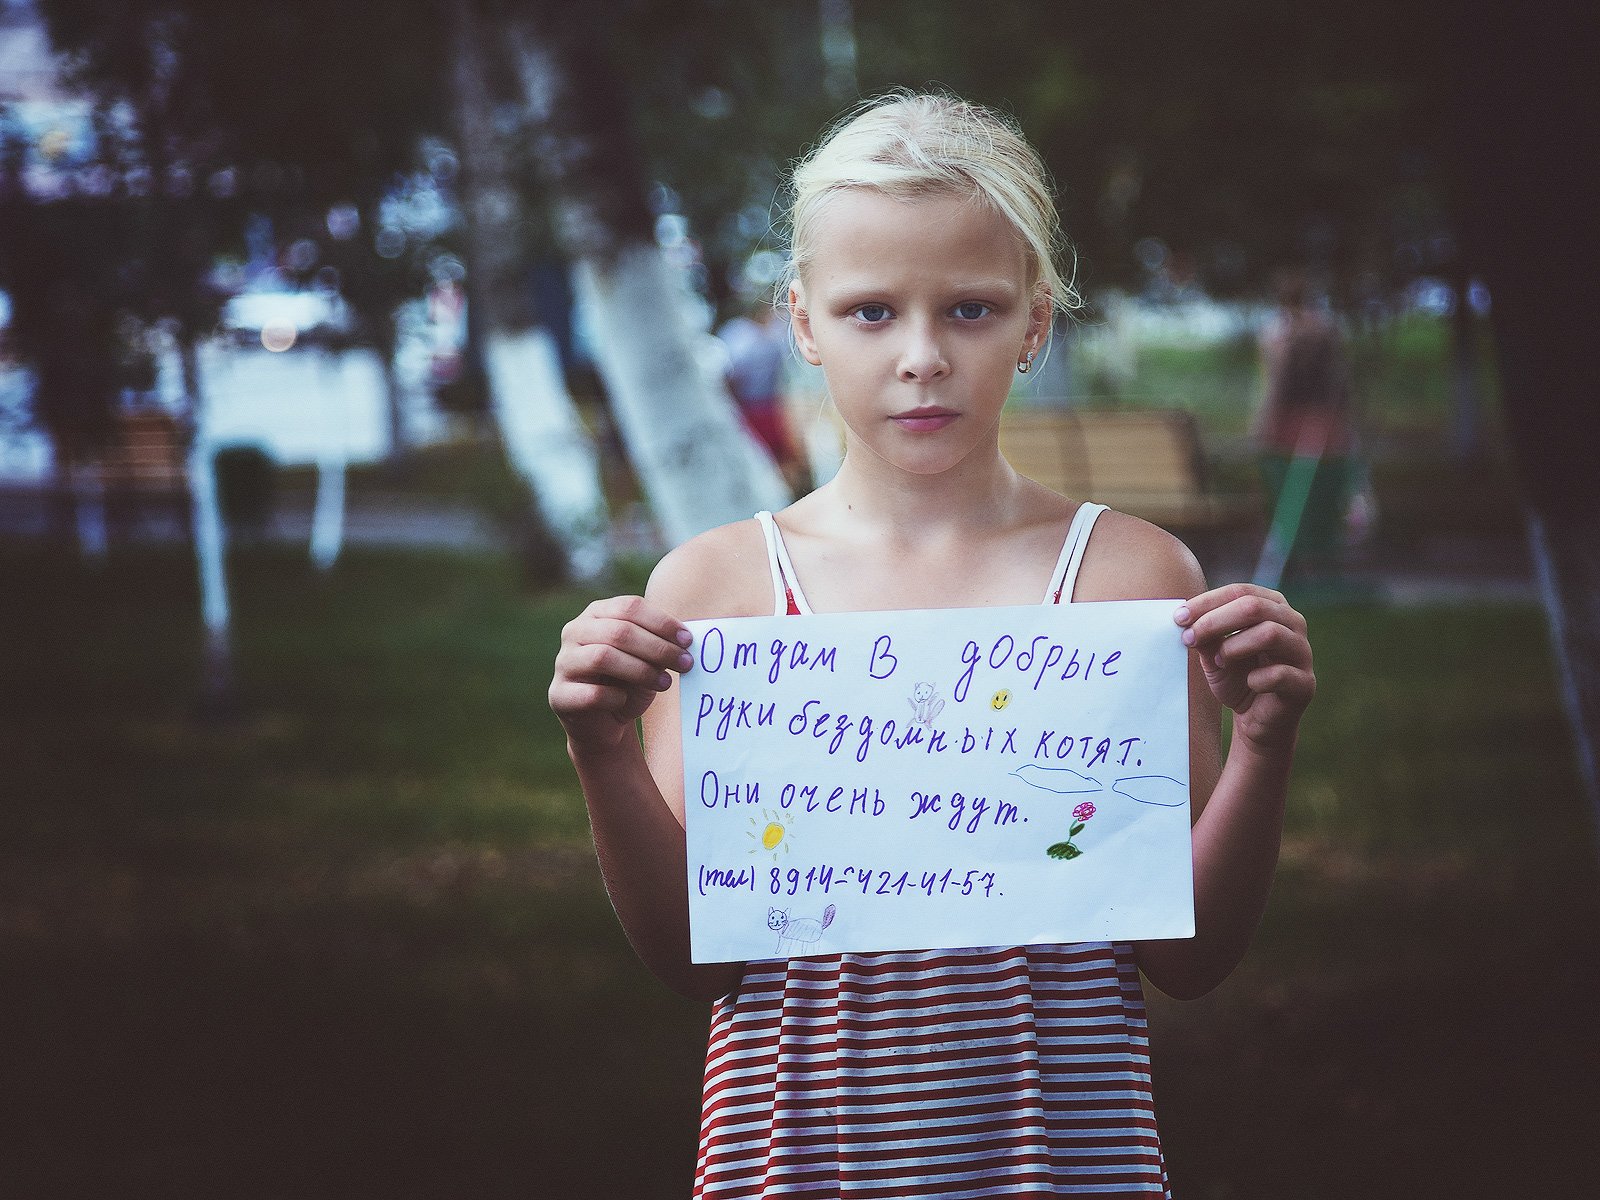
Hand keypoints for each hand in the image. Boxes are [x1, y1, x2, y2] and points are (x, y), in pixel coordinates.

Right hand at [549, 596, 693, 751]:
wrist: (605, 723)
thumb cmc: (629, 683)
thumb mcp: (648, 659)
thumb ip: (660, 644)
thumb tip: (686, 640)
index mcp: (597, 614)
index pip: (629, 607)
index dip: (661, 622)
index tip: (688, 641)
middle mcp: (575, 632)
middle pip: (619, 631)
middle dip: (657, 648)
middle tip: (685, 663)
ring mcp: (563, 663)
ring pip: (602, 657)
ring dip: (641, 671)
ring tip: (665, 684)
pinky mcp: (559, 695)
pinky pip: (592, 693)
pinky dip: (615, 698)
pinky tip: (625, 702)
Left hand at [1175, 584, 1313, 752]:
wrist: (1257, 721)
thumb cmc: (1237, 679)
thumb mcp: (1214, 654)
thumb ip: (1205, 636)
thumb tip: (1184, 618)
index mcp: (1273, 607)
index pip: (1240, 592)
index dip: (1207, 602)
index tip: (1178, 618)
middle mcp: (1293, 624)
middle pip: (1254, 606)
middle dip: (1215, 621)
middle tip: (1188, 638)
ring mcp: (1302, 653)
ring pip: (1270, 633)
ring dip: (1234, 647)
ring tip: (1218, 662)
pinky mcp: (1305, 684)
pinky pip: (1280, 674)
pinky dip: (1256, 678)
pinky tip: (1248, 683)